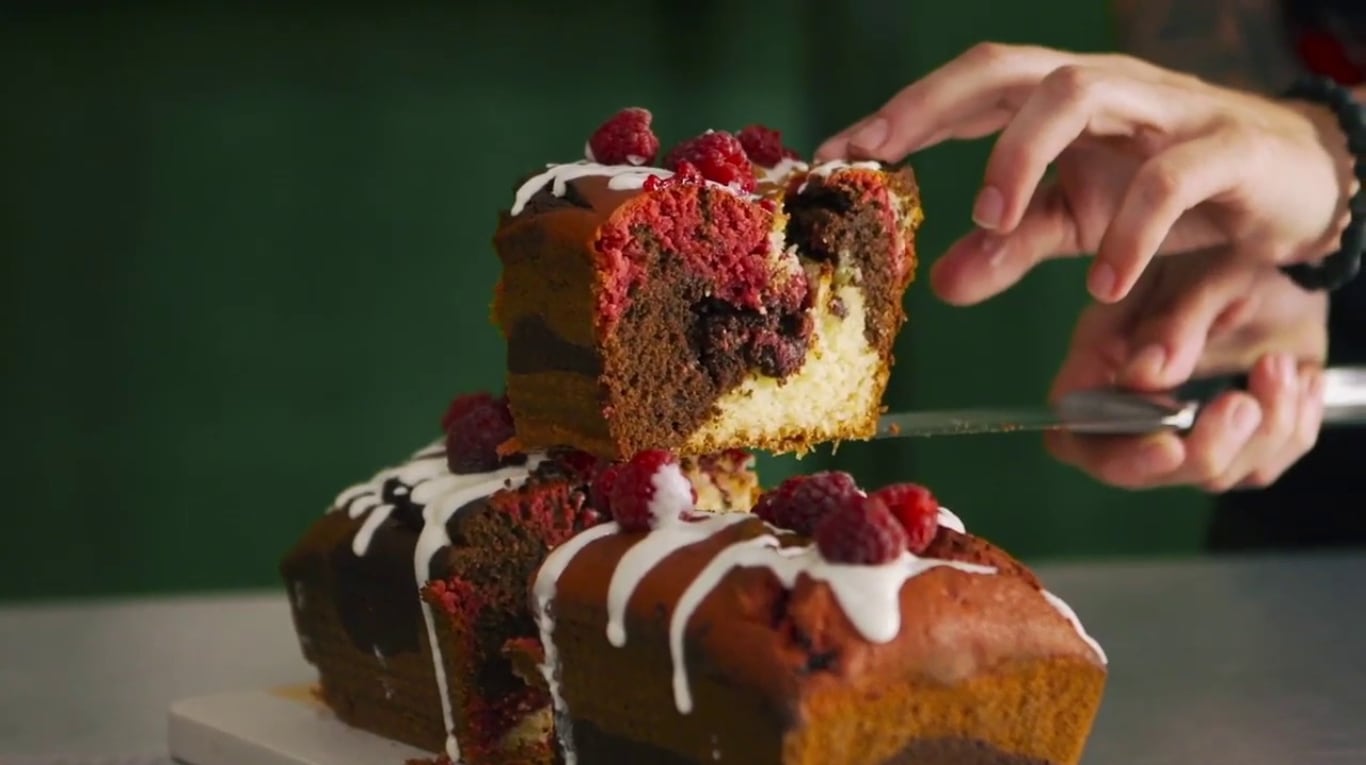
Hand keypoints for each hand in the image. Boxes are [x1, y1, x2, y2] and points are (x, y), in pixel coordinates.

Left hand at [816, 44, 1353, 304]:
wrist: (1294, 190)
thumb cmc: (1174, 194)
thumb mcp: (1078, 224)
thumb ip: (1012, 245)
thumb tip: (940, 281)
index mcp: (1062, 103)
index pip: (973, 87)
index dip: (904, 111)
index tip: (838, 151)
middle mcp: (1108, 90)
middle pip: (1014, 66)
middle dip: (936, 103)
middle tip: (884, 155)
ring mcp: (1167, 110)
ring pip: (1083, 91)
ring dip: (1021, 155)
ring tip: (992, 222)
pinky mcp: (1228, 149)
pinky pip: (1172, 177)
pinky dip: (1129, 232)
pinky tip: (1102, 282)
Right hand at [1044, 247, 1328, 491]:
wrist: (1289, 263)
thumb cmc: (1227, 253)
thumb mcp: (1201, 274)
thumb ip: (1171, 323)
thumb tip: (1145, 375)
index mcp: (1103, 361)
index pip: (1079, 435)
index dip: (1117, 455)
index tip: (1171, 445)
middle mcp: (1135, 404)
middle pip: (1148, 470)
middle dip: (1204, 451)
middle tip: (1245, 404)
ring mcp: (1186, 427)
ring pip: (1212, 474)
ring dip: (1261, 431)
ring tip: (1282, 367)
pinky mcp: (1236, 438)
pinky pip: (1261, 467)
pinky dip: (1290, 431)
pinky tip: (1298, 382)